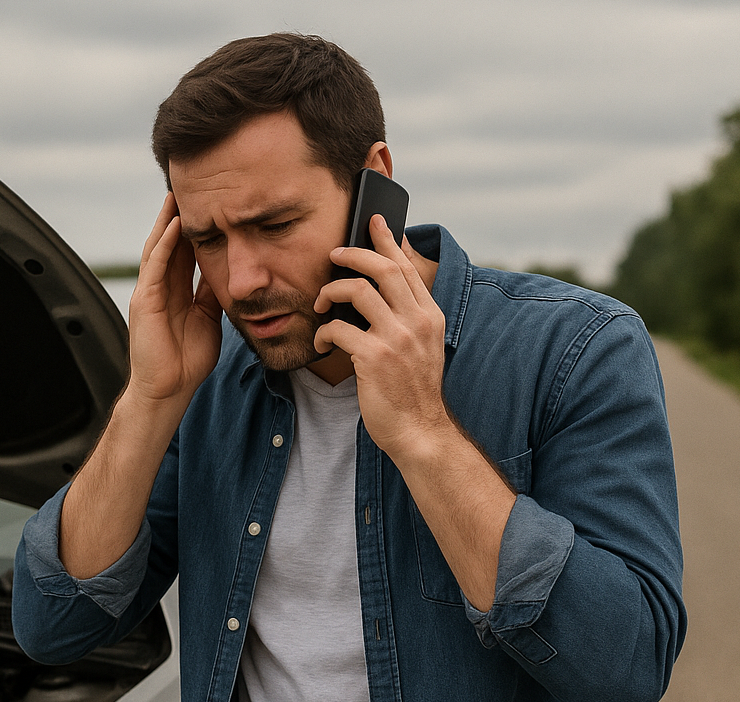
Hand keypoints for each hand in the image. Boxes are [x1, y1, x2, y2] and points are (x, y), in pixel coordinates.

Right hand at [126, 193, 224, 407]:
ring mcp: (150, 293)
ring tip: (177, 194)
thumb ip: (212, 295)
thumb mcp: (209, 319)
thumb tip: (228, 273)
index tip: (208, 205)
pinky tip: (174, 224)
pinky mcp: (145, 301)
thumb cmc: (187, 361)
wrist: (169, 389)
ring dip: (167, 220)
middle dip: (178, 216)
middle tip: (190, 188)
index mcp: (175, 292)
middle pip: (170, 243)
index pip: (184, 252)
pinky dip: (164, 243)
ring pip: (159, 247)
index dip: (195, 228)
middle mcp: (160, 288)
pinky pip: (155, 265)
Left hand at [312, 214, 453, 461]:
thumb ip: (407, 318)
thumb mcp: (420, 347)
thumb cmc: (412, 391)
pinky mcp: (374, 357)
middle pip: (382, 268)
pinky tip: (322, 343)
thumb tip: (381, 293)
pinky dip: (324, 333)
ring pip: (358, 291)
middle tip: (332, 255)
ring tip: (320, 304)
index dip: (388, 241)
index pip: (406, 267)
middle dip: (353, 254)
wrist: (420, 431)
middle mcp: (417, 321)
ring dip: (331, 292)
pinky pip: (338, 329)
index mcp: (429, 315)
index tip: (374, 221)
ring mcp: (397, 338)